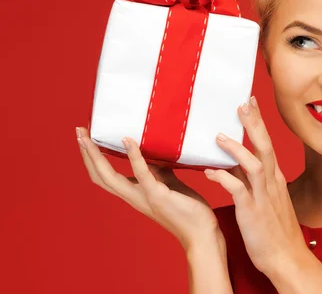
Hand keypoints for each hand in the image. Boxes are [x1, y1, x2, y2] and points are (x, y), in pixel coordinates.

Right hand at [76, 127, 220, 251]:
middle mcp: (133, 197)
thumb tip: (150, 153)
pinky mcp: (158, 195)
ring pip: (110, 177)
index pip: (104, 176)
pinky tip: (128, 140)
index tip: (85, 138)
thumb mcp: (167, 184)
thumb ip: (156, 171)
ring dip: (96, 155)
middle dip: (86, 153)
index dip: (92, 159)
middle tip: (78, 131)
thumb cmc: (186, 209)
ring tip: (89, 136)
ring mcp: (143, 197)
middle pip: (99, 175)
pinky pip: (142, 174)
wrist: (201, 232)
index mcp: (133, 194)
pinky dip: (134, 156)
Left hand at [203, 96, 307, 274]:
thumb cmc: (275, 231)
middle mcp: (271, 183)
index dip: (258, 123)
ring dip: (237, 149)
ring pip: (254, 165)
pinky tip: (210, 172)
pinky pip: (238, 191)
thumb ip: (251, 181)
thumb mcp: (267, 200)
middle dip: (254, 124)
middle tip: (243, 104)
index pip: (267, 145)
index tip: (250, 103)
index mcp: (275, 179)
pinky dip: (225, 179)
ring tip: (219, 136)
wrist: (287, 258)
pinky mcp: (253, 213)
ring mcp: (263, 197)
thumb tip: (232, 164)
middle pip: (265, 147)